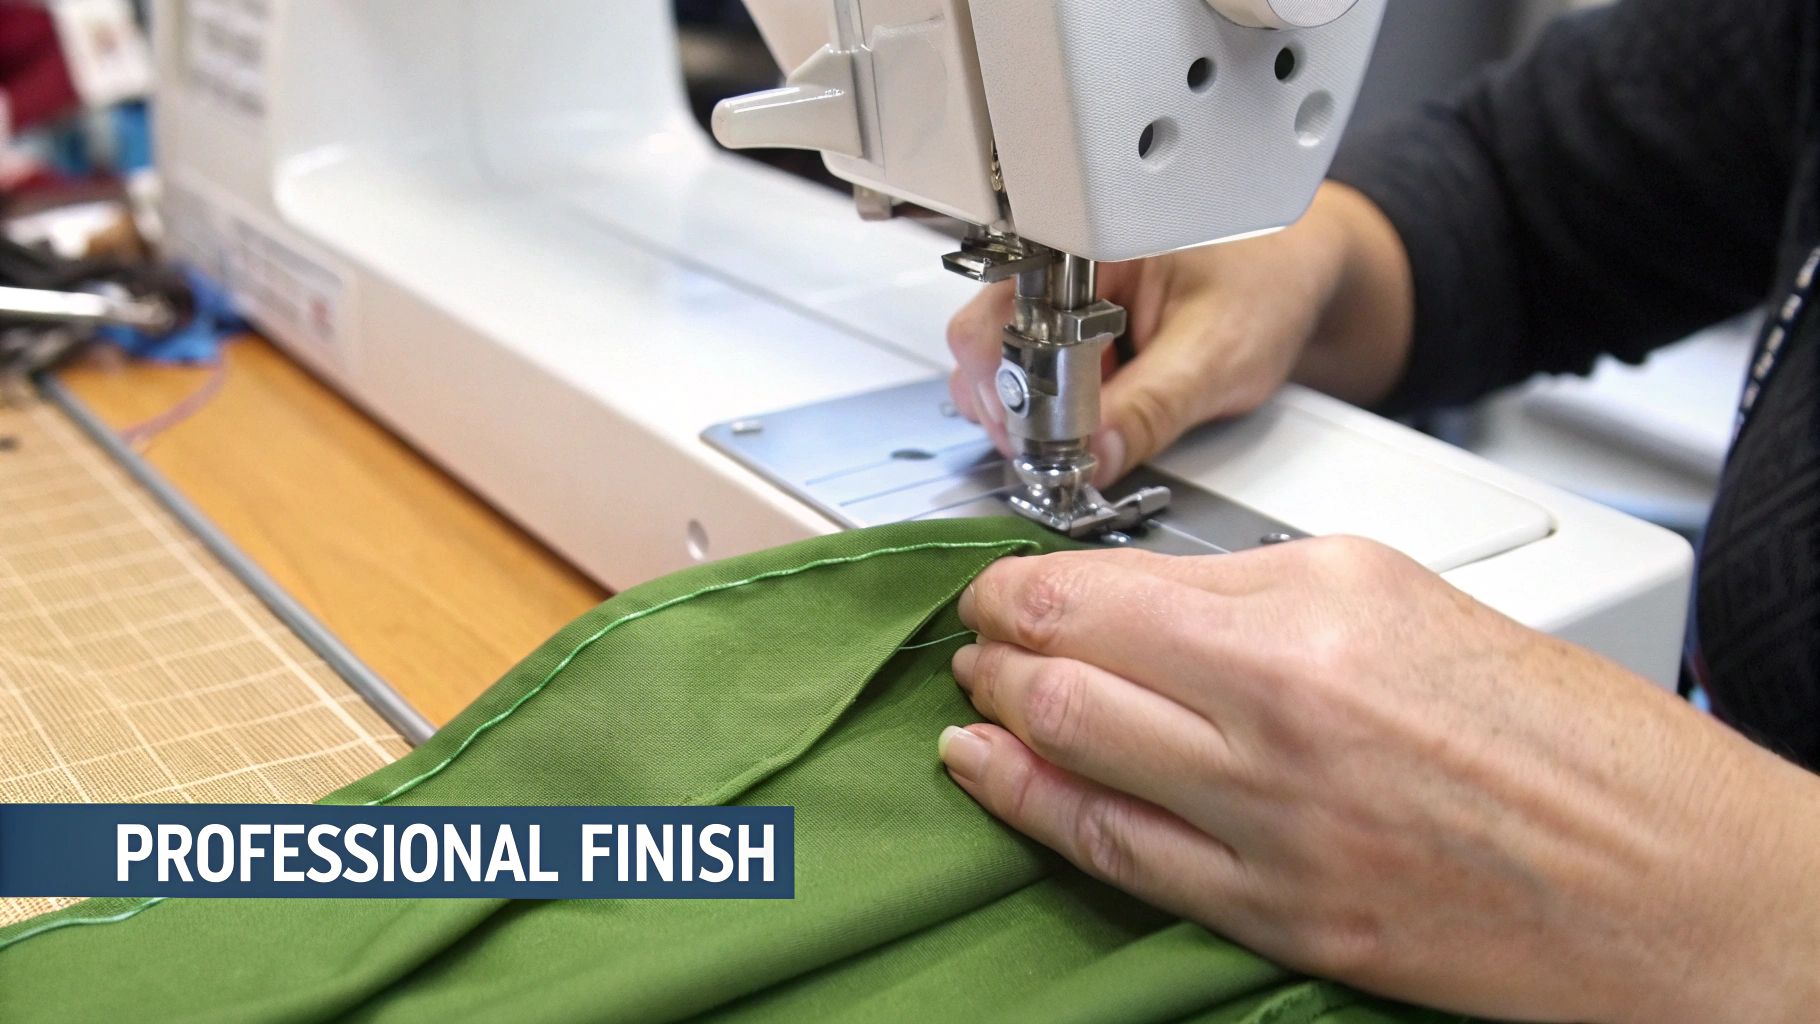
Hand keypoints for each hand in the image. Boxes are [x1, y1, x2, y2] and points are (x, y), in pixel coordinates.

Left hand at [939, 539, 1819, 1022]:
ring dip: (1001, 715)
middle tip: (978, 631)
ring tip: (974, 693)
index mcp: (1311, 620)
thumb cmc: (1564, 735)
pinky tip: (990, 774)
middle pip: (1071, 666)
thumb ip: (1256, 584)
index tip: (1000, 579)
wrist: (1661, 878)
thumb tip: (1147, 589)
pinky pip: (1115, 855)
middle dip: (997, 643)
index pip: (1104, 587)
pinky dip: (1032, 807)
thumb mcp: (1401, 595)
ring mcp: (1269, 826)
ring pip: (1071, 754)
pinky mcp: (1276, 913)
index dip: (1022, 581)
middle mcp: (1277, 718)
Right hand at [946, 183, 1415, 487]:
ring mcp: (1047, 300)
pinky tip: (1091, 420)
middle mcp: (1049, 265)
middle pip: (980, 348)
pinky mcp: (1056, 332)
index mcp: (1078, 245)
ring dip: (1026, 416)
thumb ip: (1154, 406)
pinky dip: (1044, 414)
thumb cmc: (1266, 281)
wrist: (1294, 271)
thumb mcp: (1218, 351)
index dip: (1021, 395)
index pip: (1002, 325)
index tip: (1057, 445)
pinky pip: (1021, 379)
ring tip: (1088, 432)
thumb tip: (1094, 458)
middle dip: (1014, 412)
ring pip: (992, 369)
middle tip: (1068, 451)